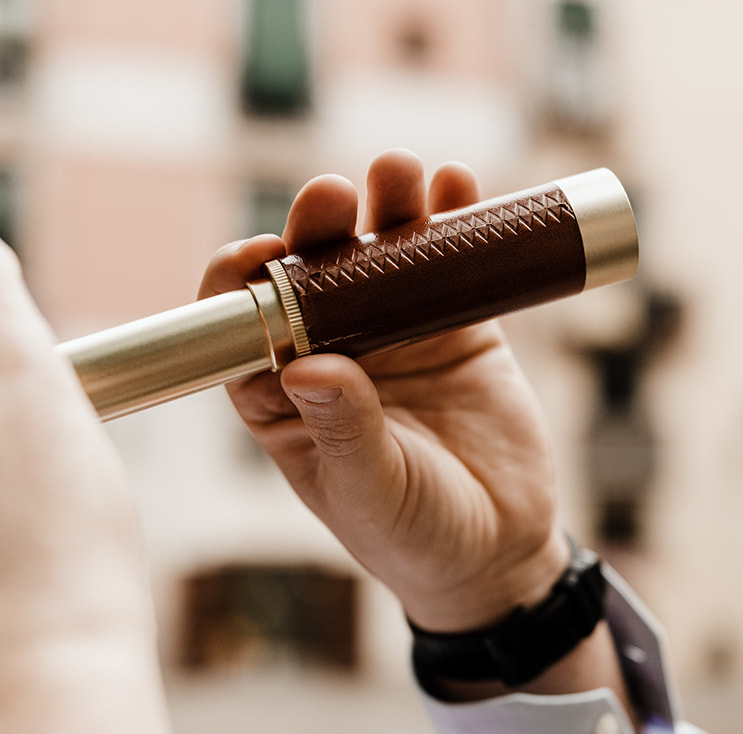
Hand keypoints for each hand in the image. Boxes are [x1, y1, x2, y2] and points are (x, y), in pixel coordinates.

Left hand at [199, 150, 571, 633]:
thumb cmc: (416, 538)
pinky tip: (457, 186)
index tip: (263, 254)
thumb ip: (345, 432)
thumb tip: (306, 366)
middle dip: (315, 225)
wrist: (502, 552)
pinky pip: (451, 263)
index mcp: (281, 397)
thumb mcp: (374, 494)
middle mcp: (330, 353)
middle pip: (310, 270)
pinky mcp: (458, 327)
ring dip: (384, 205)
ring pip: (379, 254)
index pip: (240, 323)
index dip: (240, 279)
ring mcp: (395, 335)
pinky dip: (455, 219)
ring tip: (400, 172)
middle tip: (331, 198)